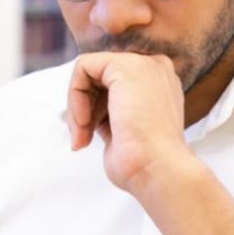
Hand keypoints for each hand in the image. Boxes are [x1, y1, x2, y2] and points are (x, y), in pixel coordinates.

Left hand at [66, 52, 196, 193]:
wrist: (158, 170)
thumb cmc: (144, 163)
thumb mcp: (124, 131)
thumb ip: (109, 113)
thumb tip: (84, 111)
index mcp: (159, 84)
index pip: (113, 84)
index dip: (95, 108)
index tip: (90, 136)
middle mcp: (154, 69)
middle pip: (100, 76)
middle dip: (83, 108)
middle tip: (82, 139)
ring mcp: (142, 64)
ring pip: (89, 72)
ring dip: (77, 107)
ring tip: (83, 137)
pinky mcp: (124, 66)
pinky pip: (83, 68)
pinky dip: (75, 96)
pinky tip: (84, 122)